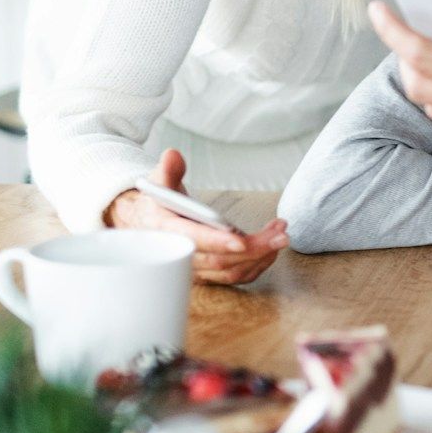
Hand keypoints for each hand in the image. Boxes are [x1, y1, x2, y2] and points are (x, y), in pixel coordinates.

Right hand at [102, 149, 286, 285]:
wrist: (150, 227)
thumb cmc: (158, 204)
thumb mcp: (158, 183)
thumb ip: (167, 170)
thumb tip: (173, 156)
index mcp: (167, 232)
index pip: (193, 240)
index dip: (217, 242)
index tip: (240, 240)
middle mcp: (181, 256)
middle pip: (221, 260)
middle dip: (255, 249)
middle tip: (281, 235)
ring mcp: (196, 269)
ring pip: (233, 271)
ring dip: (262, 255)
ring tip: (280, 234)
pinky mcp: (209, 274)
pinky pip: (237, 276)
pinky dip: (258, 264)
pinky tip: (271, 246)